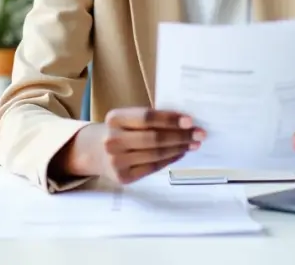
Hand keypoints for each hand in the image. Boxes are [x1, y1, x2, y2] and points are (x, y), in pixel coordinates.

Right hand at [76, 107, 204, 184]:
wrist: (94, 152)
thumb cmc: (119, 130)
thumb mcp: (126, 119)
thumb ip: (149, 119)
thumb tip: (184, 122)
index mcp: (115, 118)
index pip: (147, 117)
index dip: (170, 119)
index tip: (190, 120)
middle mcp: (113, 140)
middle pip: (154, 138)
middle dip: (181, 136)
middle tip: (199, 133)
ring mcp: (117, 161)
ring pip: (156, 154)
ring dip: (179, 148)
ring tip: (193, 143)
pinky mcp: (123, 177)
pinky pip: (153, 167)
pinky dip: (170, 160)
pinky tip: (180, 153)